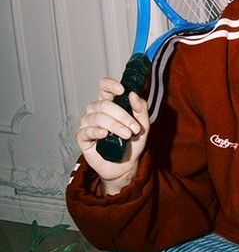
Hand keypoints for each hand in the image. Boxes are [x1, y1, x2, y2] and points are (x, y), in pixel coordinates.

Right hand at [75, 78, 149, 193]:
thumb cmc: (132, 143)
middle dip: (122, 116)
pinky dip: (96, 131)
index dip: (110, 85)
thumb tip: (133, 94)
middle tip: (134, 128)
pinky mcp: (83, 138)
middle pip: (104, 105)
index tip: (122, 90)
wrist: (126, 165)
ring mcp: (88, 124)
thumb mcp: (143, 125)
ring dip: (115, 125)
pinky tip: (105, 135)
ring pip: (97, 117)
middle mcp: (96, 112)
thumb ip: (140, 109)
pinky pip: (86, 130)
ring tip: (126, 135)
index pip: (104, 88)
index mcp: (109, 104)